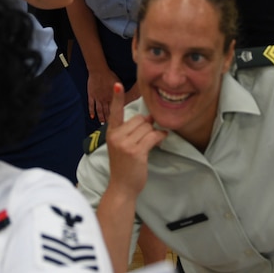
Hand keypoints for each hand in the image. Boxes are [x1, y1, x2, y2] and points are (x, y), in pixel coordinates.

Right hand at [87, 67, 121, 122]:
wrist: (98, 71)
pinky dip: (91, 111)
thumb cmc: (109, 75)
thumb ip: (122, 92)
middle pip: (107, 111)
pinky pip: (91, 105)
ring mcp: (97, 98)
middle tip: (110, 125)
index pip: (115, 109)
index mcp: (112, 97)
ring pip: (99, 110)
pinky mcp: (91, 95)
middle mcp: (105, 99)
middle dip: (109, 118)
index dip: (116, 115)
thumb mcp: (119, 83)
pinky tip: (92, 116)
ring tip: (102, 123)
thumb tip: (127, 97)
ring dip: (101, 117)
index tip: (119, 122)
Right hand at [104, 83, 165, 197]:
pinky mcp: (136, 152)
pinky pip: (153, 136)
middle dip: (147, 125)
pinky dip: (160, 136)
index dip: (116, 98)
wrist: (122, 187)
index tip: (116, 84)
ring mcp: (125, 144)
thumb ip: (129, 132)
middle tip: (148, 136)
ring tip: (153, 140)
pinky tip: (162, 138)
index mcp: (111, 133)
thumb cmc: (123, 166)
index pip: (115, 112)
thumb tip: (149, 118)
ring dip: (154, 132)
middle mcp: (116, 136)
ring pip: (147, 127)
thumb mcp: (121, 146)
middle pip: (139, 119)